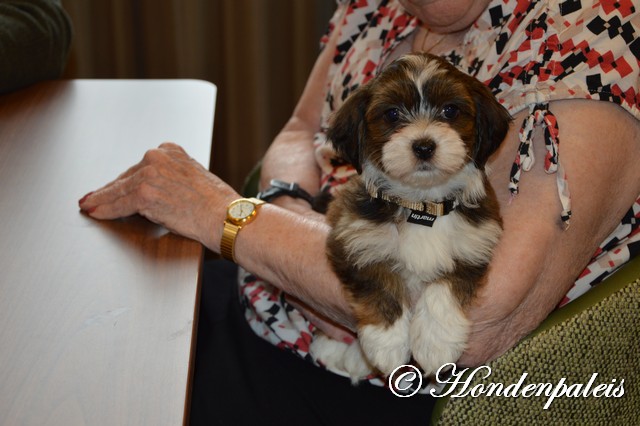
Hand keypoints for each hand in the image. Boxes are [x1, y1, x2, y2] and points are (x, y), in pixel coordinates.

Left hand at [78, 142, 238, 250]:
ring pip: (118, 190)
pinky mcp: (145, 193)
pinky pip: (118, 204)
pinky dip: (104, 209)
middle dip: (110, 190)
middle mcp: (159, 156)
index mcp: (171, 150)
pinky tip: (94, 211)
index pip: (141, 166)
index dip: (125, 180)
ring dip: (101, 200)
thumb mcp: (194, 178)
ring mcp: (150, 174)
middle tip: (93, 198)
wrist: (226, 216)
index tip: (113, 186)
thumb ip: (173, 178)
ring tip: (89, 205)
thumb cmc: (218, 205)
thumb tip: (156, 191)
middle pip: (127, 176)